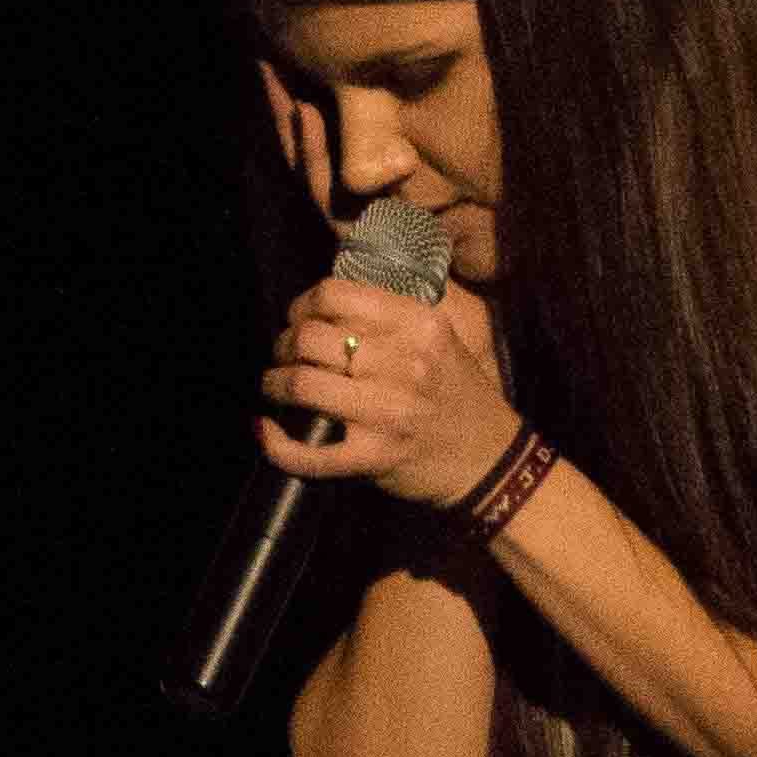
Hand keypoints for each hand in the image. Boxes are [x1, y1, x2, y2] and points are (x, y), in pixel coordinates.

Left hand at [259, 267, 519, 508]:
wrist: (490, 462)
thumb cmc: (459, 396)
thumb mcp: (441, 339)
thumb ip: (392, 316)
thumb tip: (327, 300)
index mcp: (419, 325)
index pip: (334, 294)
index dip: (301, 305)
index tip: (298, 320)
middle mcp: (404, 363)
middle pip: (309, 338)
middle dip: (283, 346)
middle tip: (285, 357)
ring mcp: (388, 412)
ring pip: (301, 385)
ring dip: (275, 385)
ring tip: (277, 388)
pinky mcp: (374, 457)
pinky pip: (307, 452)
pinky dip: (276, 444)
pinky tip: (266, 431)